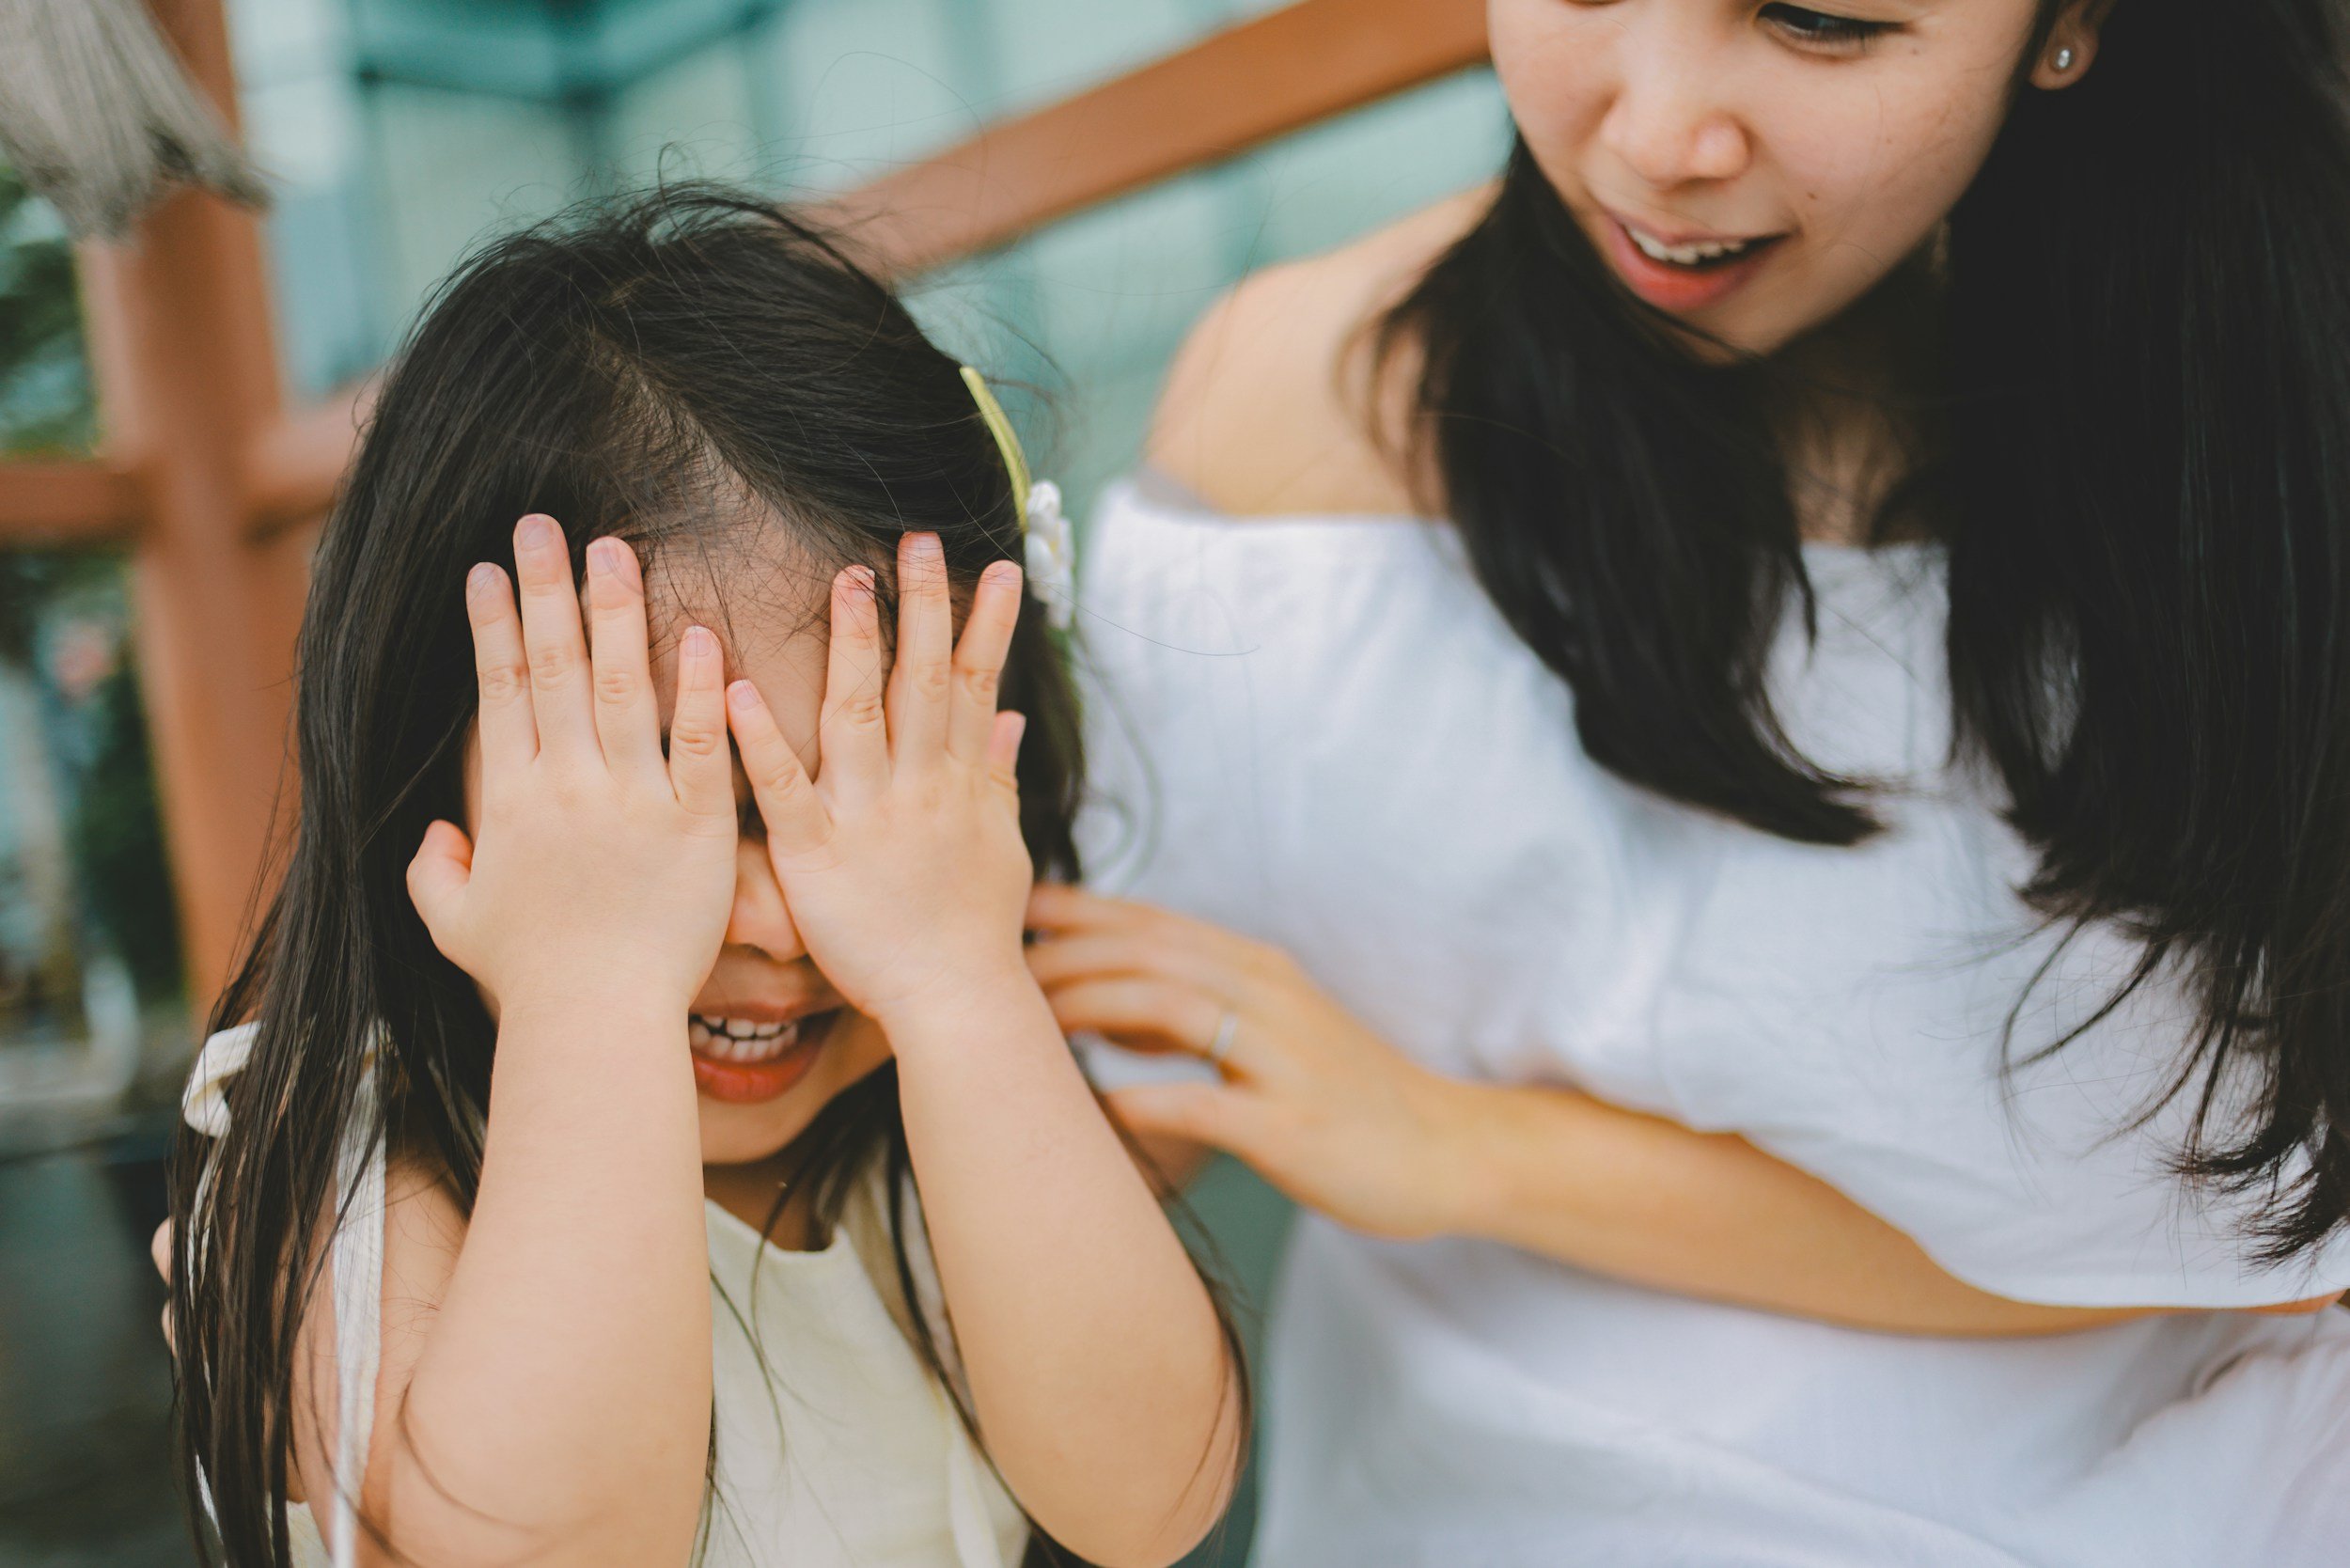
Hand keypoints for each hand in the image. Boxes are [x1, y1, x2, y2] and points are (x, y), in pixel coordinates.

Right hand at [407, 518, 738, 1015]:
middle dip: (546, 590)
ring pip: (621, 687)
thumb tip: (433, 834)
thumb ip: (436, 872)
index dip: (493, 625)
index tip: (490, 568)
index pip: (499, 690)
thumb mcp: (456, 924)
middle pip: (553, 668)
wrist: (597, 1020)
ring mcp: (633, 800)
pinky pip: (697, 744)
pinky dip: (697, 690)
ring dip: (616, 613)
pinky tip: (700, 635)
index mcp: (512, 800)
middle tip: (544, 524)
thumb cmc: (531, 978)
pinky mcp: (695, 825)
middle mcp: (569, 785)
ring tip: (615, 548)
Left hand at [725, 534, 1034, 1030]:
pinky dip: (761, 738)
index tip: (1000, 566)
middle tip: (918, 540)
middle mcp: (918, 788)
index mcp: (956, 783)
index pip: (975, 685)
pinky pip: (787, 788)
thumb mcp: (1001, 848)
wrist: (955, 1003)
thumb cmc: (973, 932)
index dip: (986, 625)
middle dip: (923, 608)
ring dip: (853, 647)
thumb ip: (998, 778)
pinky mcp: (817, 855)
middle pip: (923, 682)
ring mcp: (867, 818)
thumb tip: (1012, 717)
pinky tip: (735, 687)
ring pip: (859, 716)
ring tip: (847, 581)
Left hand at [1026, 885, 1486, 1239]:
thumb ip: (1195, 1012)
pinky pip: (1207, 1105)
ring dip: (1093, 1009)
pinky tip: (1099, 1108)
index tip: (1009, 911)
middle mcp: (1268, 997)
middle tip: (995, 971)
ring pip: (1172, 1010)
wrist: (1448, 1149)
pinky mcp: (1291, 1126)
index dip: (1077, 913)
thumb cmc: (1348, 1095)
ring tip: (1031, 1025)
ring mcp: (1282, 1060)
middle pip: (1148, 955)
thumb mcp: (1271, 1033)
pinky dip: (1146, 1100)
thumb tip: (1103, 1010)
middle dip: (1066, 956)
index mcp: (1257, 970)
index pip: (1151, 924)